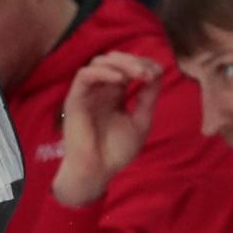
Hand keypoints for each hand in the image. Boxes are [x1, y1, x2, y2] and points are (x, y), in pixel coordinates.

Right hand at [52, 52, 161, 208]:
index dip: (143, 64)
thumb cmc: (115, 152)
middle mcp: (100, 90)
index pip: (128, 67)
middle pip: (115, 60)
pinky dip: (103, 73)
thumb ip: (148, 98)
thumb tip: (157, 72)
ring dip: (121, 63)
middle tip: (148, 73)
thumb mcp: (140, 122)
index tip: (157, 73)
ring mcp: (87, 93)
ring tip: (137, 74)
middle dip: (134, 61)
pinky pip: (85, 75)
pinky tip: (120, 80)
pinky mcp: (75, 99)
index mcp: (115, 93)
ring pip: (100, 62)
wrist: (96, 172)